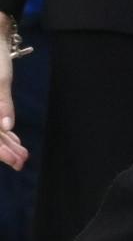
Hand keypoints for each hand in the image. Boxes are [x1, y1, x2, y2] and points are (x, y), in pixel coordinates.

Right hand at [0, 14, 28, 171]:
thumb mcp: (0, 78)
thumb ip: (2, 103)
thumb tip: (6, 127)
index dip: (1, 152)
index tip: (18, 161)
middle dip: (4, 150)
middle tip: (23, 161)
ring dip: (4, 143)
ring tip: (22, 154)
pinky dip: (2, 131)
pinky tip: (14, 140)